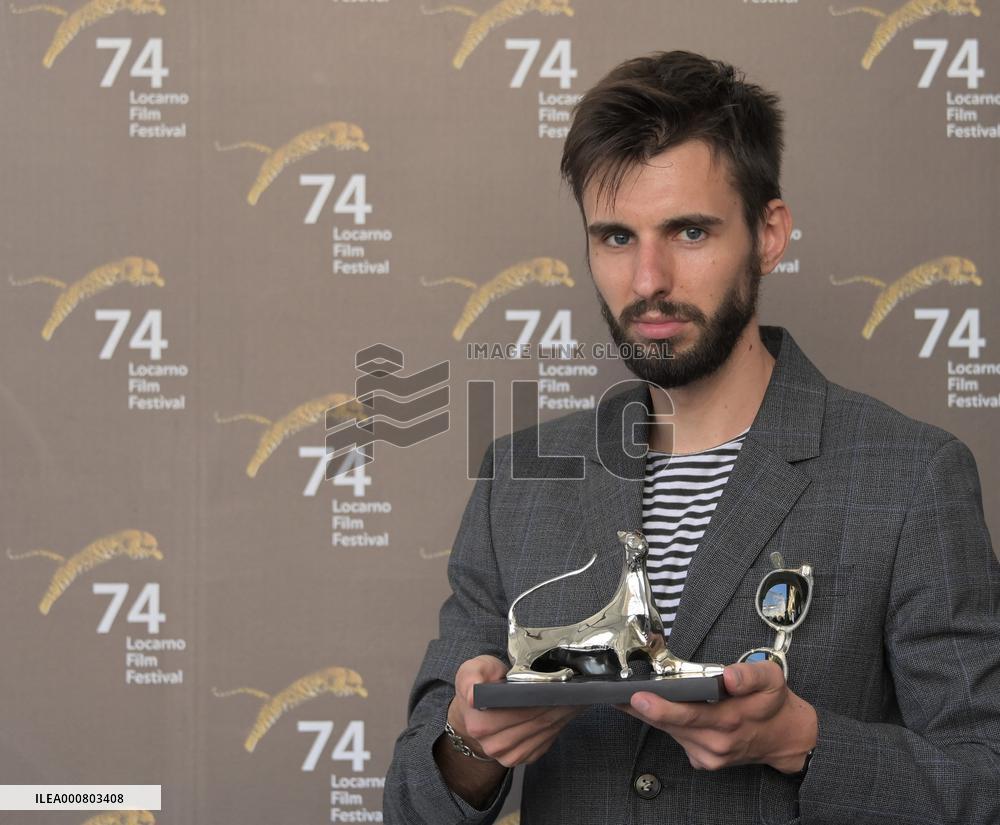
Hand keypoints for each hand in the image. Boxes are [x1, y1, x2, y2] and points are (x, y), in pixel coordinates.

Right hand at [448, 655, 581, 767]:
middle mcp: (492, 745)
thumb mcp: (471, 670)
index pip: (517, 713)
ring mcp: (507, 756)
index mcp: (479, 724)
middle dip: (554, 707)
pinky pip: (543, 744)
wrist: (479, 708)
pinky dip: (556, 728)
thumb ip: (470, 678)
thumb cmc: (480, 685)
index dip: (537, 699)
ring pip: (541, 735)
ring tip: (569, 700)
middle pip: (533, 724)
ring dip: (559, 718)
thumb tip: (473, 695)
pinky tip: (560, 714)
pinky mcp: (521, 759)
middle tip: (568, 691)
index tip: (552, 688)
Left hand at [624, 661, 816, 772]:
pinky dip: (668, 725)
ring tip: (632, 697)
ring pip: (671, 733)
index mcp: (730, 719)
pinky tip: (659, 711)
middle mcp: (717, 742)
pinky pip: (678, 740)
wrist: (786, 737)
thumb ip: (750, 674)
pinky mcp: (704, 762)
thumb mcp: (771, 678)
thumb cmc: (772, 703)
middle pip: (670, 725)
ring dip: (651, 716)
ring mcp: (709, 756)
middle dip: (642, 709)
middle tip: (617, 694)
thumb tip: (730, 676)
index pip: (688, 714)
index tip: (638, 696)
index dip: (660, 706)